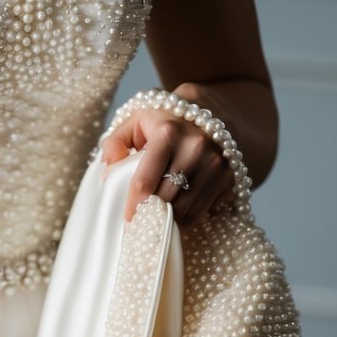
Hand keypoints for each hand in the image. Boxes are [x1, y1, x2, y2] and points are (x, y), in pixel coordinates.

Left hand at [100, 95, 234, 227]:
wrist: (216, 111)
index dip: (133, 207)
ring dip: (167, 220)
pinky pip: (201, 212)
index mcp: (168, 133)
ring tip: (156, 220)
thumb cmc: (169, 120)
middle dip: (149, 215)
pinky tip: (175, 214)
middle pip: (165, 200)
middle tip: (139, 226)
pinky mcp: (229, 177)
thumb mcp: (138, 120)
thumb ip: (116, 142)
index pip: (145, 181)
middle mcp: (195, 148)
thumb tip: (108, 169)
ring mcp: (215, 164)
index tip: (127, 223)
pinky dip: (185, 219)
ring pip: (184, 210)